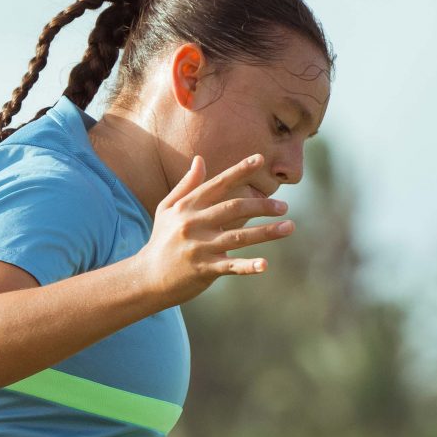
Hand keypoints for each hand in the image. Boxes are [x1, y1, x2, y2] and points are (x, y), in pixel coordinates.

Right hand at [135, 153, 292, 306]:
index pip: (219, 184)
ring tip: (289, 227)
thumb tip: (200, 159)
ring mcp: (200, 247)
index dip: (240, 170)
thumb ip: (187, 185)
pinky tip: (265, 264)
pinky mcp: (204, 270)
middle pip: (234, 209)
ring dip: (267, 232)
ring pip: (239, 237)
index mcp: (188, 206)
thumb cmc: (161, 240)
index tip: (261, 159)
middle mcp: (194, 224)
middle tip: (284, 206)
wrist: (147, 276)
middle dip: (262, 206)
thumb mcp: (167, 209)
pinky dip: (248, 266)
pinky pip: (231, 266)